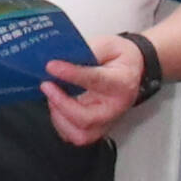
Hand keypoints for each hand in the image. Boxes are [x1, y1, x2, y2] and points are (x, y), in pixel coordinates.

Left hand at [40, 34, 149, 148]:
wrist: (133, 70)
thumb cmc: (120, 58)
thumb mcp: (108, 44)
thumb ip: (86, 50)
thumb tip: (60, 56)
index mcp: (121, 82)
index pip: (95, 80)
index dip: (71, 74)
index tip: (52, 66)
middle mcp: (115, 106)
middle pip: (86, 118)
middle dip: (61, 103)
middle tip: (47, 85)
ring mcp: (107, 121)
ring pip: (80, 134)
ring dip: (59, 117)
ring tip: (52, 96)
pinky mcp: (98, 128)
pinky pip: (76, 136)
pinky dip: (62, 124)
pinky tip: (58, 107)